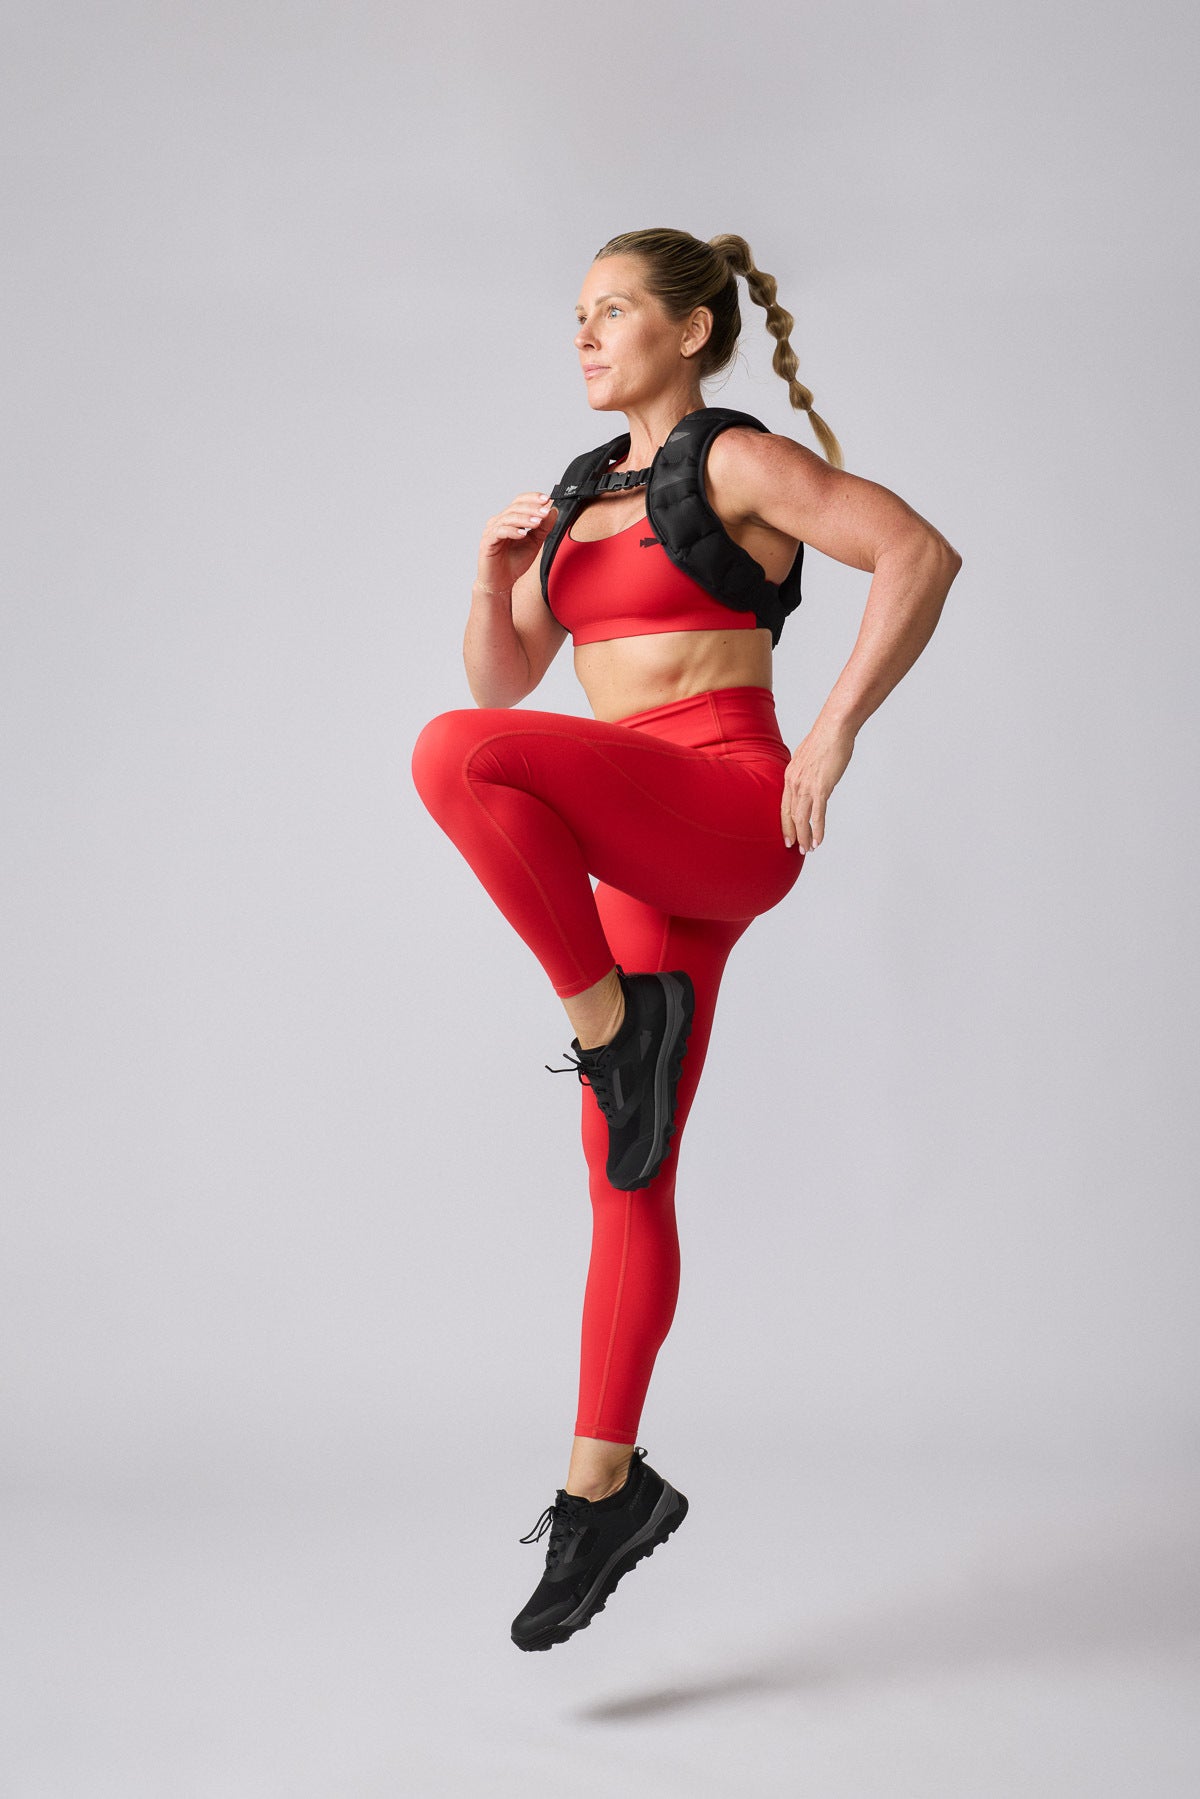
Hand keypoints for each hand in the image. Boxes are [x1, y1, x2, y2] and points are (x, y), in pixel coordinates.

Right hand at [476, 491, 558, 593]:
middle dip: (532, 509)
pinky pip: (499, 532)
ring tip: (537, 523)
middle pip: (515, 507)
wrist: (502, 582)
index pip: (519, 501)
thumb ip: (544, 528)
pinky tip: (522, 534)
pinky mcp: (487, 542)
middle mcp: (499, 522)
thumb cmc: (515, 562)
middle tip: (545, 512)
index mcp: (509, 519)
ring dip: (524, 519)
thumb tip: (553, 511)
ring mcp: (491, 531)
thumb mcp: (535, 543)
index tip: (547, 499)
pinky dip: (512, 532)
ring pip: (508, 518)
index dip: (532, 498)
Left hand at [781, 718, 855, 850]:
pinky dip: (818, 830)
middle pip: (790, 815)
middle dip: (793, 834)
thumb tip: (810, 778)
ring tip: (808, 849)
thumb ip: (806, 771)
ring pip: (802, 818)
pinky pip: (817, 815)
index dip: (785, 823)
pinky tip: (819, 840)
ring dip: (805, 836)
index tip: (787, 836)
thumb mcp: (808, 757)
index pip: (784, 806)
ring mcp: (807, 786)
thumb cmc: (825, 740)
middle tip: (796, 849)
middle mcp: (794, 782)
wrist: (834, 729)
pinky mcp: (821, 788)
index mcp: (790, 775)